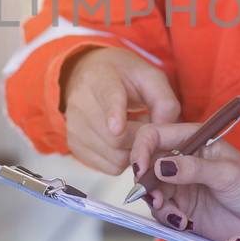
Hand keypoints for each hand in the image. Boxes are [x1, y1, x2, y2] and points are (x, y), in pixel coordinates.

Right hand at [61, 47, 180, 174]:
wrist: (89, 74)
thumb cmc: (124, 76)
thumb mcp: (151, 77)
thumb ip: (164, 102)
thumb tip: (165, 133)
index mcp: (101, 78)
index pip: (107, 97)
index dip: (113, 114)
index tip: (117, 127)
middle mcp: (81, 102)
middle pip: (116, 138)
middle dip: (141, 139)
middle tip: (148, 127)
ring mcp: (74, 126)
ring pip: (113, 156)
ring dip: (133, 151)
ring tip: (134, 130)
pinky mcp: (74, 145)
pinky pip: (108, 167)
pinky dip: (122, 160)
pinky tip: (122, 142)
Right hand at [129, 123, 239, 240]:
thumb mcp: (229, 174)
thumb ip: (195, 168)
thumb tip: (161, 166)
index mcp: (194, 140)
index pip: (156, 135)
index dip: (142, 148)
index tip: (141, 168)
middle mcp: (182, 161)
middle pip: (146, 164)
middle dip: (145, 182)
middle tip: (155, 197)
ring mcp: (180, 187)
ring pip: (150, 191)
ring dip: (156, 203)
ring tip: (176, 216)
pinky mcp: (181, 211)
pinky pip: (161, 213)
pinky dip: (166, 218)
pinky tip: (184, 223)